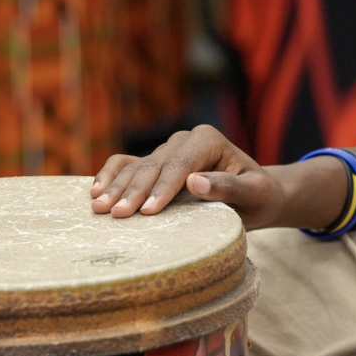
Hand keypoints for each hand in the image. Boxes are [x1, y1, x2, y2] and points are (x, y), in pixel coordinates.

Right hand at [90, 125, 284, 228]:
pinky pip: (126, 163)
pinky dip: (110, 174)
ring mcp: (166, 149)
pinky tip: (96, 191)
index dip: (163, 189)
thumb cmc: (259, 196)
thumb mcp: (255, 194)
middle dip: (134, 191)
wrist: (256, 194)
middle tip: (116, 215)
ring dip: (116, 187)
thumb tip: (194, 182)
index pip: (180, 165)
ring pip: (136, 166)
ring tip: (98, 208)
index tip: (149, 212)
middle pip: (153, 166)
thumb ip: (229, 188)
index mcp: (208, 139)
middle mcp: (183, 139)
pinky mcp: (155, 162)